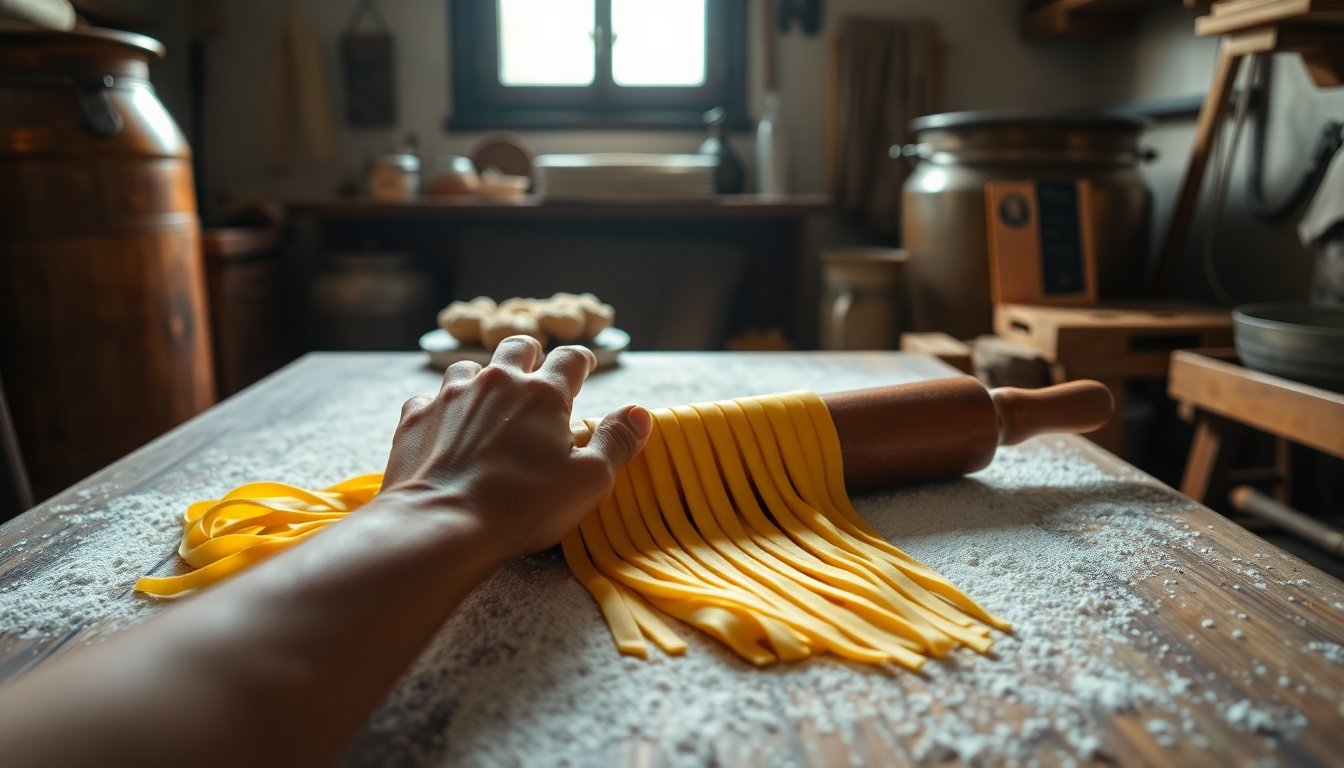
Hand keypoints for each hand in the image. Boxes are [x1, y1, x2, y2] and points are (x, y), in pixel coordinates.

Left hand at [378, 335, 651, 559]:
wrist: (442, 524)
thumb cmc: (523, 506)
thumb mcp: (590, 481)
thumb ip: (618, 442)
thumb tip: (639, 413)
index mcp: (544, 394)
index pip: (571, 359)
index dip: (582, 360)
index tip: (586, 366)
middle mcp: (497, 382)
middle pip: (517, 347)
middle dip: (531, 355)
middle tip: (536, 373)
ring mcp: (451, 396)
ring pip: (468, 368)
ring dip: (481, 380)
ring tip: (486, 404)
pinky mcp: (415, 418)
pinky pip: (428, 400)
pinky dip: (441, 410)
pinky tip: (444, 429)